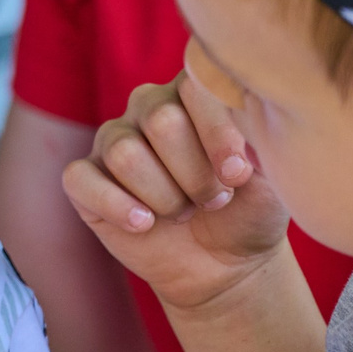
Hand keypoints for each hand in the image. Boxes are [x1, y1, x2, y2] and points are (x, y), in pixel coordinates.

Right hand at [62, 42, 291, 312]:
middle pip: (161, 121)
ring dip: (164, 197)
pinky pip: (81, 179)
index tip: (237, 176)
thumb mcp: (271, 174)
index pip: (195, 86)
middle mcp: (149, 105)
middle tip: (214, 200)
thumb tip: (241, 125)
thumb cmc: (249, 210)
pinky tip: (145, 224)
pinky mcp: (84, 178)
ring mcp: (113, 139)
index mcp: (194, 93)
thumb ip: (258, 139)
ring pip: (125, 154)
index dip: (216, 133)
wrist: (223, 264)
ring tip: (184, 212)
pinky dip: (118, 207)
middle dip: (194, 174)